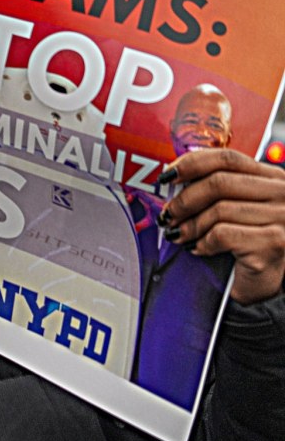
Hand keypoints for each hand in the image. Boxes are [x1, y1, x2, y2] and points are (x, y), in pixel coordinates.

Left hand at [160, 149, 284, 303]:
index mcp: (271, 177)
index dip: (191, 164)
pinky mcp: (273, 243)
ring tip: (179, 236)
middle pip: (219, 183)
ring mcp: (281, 217)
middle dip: (184, 200)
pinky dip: (203, 242)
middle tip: (167, 215)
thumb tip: (173, 180)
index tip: (167, 176)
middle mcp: (282, 193)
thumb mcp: (237, 208)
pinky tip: (199, 249)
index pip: (227, 158)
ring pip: (218, 210)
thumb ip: (217, 189)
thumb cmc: (246, 243)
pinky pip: (223, 234)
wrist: (267, 282)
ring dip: (190, 225)